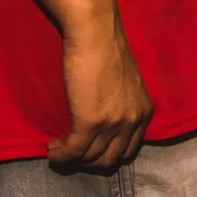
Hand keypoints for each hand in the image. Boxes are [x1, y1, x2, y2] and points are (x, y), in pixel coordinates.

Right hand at [49, 13, 153, 169]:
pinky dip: (60, 155)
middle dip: (88, 162)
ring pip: (90, 158)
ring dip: (71, 158)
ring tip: (58, 148)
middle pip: (110, 160)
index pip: (129, 151)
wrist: (96, 34)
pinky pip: (73, 151)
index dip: (107, 155)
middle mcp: (133, 121)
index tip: (89, 150)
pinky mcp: (90, 122)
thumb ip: (122, 106)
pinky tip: (52, 149)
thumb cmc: (107, 52)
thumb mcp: (125, 85)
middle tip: (71, 152)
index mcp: (144, 112)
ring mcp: (113, 123)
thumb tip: (106, 125)